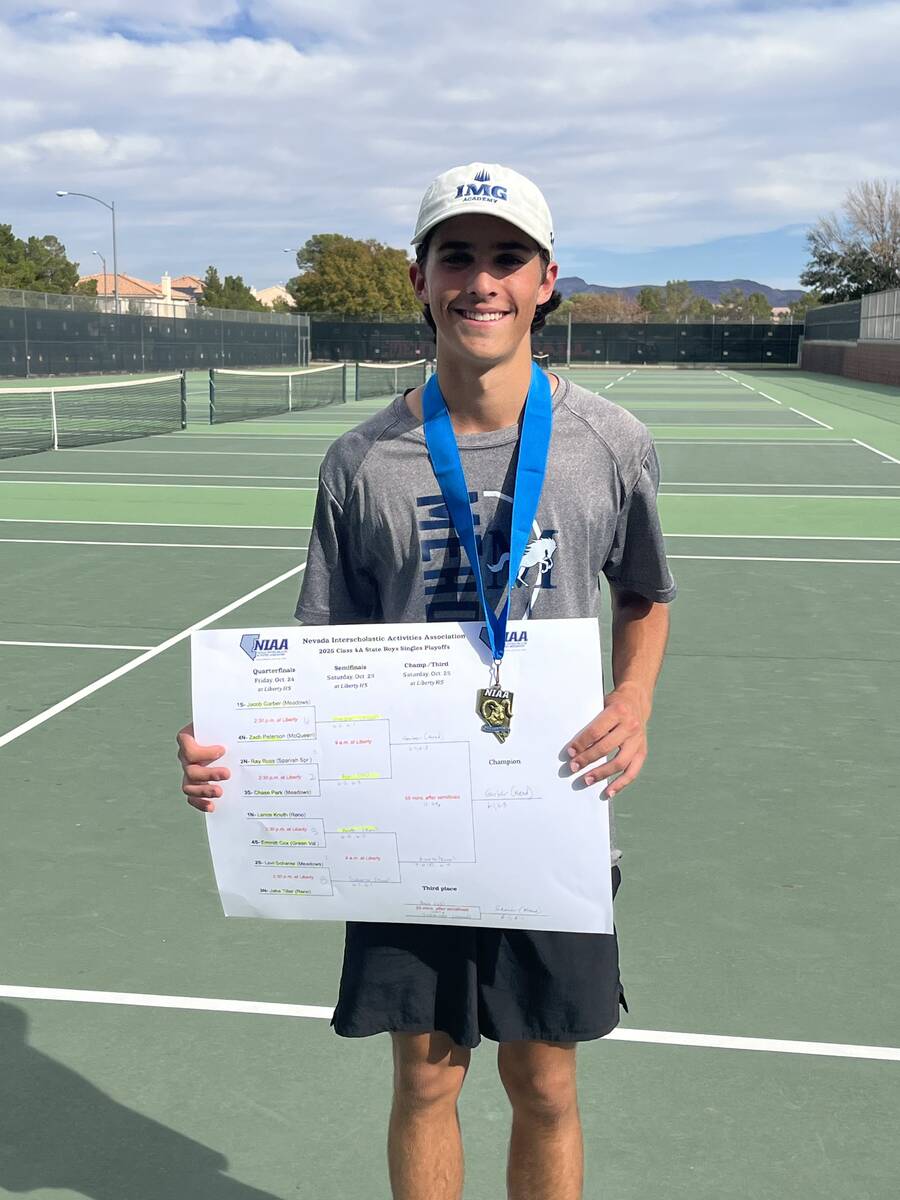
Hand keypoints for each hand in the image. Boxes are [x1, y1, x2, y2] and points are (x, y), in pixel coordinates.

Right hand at [177, 722, 229, 812]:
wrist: (218, 733)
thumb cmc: (220, 724)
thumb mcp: (221, 719)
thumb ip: (226, 722)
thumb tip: (243, 724)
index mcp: (187, 739)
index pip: (189, 749)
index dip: (204, 752)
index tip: (222, 750)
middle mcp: (185, 757)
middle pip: (190, 769)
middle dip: (209, 773)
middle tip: (227, 774)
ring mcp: (188, 772)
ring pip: (189, 786)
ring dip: (204, 790)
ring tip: (220, 792)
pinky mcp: (194, 784)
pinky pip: (192, 797)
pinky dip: (200, 803)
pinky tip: (212, 806)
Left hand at [566, 683, 648, 799]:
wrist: (637, 699)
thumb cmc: (613, 704)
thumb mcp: (601, 705)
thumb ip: (591, 723)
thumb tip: (573, 747)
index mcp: (617, 712)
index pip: (596, 731)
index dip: (581, 743)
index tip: (569, 753)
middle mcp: (630, 726)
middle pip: (606, 748)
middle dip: (587, 759)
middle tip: (572, 768)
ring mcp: (638, 740)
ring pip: (619, 762)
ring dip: (601, 774)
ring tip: (586, 781)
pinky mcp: (642, 751)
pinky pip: (633, 771)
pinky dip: (621, 784)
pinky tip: (608, 792)